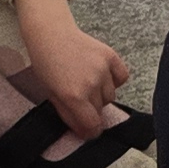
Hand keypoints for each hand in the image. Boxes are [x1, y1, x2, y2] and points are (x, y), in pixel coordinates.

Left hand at [15, 0, 132, 138]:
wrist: (51, 34)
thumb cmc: (46, 64)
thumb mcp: (52, 94)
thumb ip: (69, 115)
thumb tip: (86, 132)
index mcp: (73, 96)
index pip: (93, 125)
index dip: (91, 130)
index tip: (89, 129)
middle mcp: (91, 84)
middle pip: (101, 110)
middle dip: (92, 109)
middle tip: (80, 98)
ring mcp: (103, 69)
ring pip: (111, 95)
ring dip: (102, 95)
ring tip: (88, 83)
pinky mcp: (111, 57)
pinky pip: (122, 78)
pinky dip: (115, 81)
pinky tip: (102, 76)